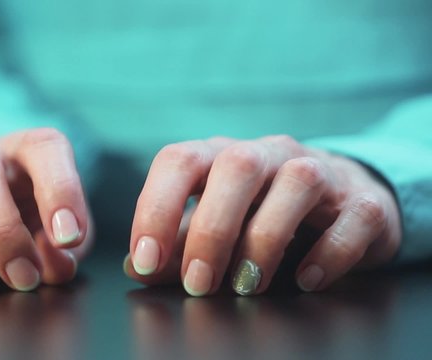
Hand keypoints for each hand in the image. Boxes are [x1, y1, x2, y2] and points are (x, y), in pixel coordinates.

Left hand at [125, 135, 400, 295]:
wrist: (341, 202)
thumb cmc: (263, 213)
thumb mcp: (216, 225)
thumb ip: (177, 244)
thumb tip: (135, 266)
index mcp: (222, 155)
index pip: (180, 160)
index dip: (156, 207)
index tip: (146, 260)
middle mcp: (269, 153)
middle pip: (237, 166)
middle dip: (211, 230)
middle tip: (197, 284)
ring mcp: (321, 171)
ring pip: (297, 183)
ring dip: (264, 241)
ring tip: (246, 286)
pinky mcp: (363, 202)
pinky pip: (352, 219)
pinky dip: (327, 254)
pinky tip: (304, 280)